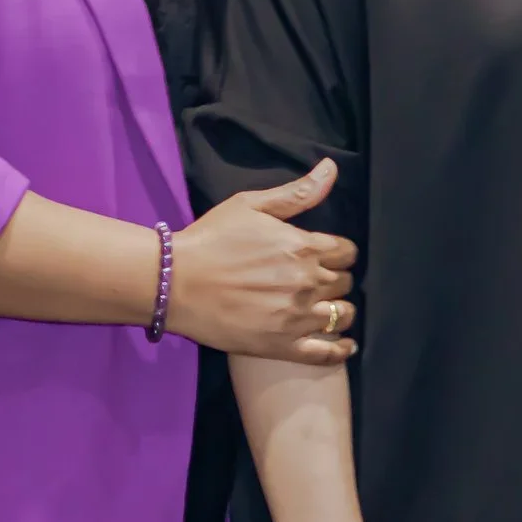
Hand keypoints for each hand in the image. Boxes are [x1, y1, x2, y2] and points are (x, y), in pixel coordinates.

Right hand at [169, 159, 356, 363]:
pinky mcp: (283, 346)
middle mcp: (307, 282)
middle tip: (320, 279)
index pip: (347, 252)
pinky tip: (345, 345)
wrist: (174, 282)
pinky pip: (328, 353)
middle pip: (346, 282)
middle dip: (337, 278)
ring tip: (328, 308)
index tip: (328, 255)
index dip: (340, 252)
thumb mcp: (250, 205)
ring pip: (343, 316)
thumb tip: (331, 168)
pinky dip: (342, 350)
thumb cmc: (210, 239)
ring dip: (341, 310)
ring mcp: (297, 318)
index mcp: (303, 247)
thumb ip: (296, 192)